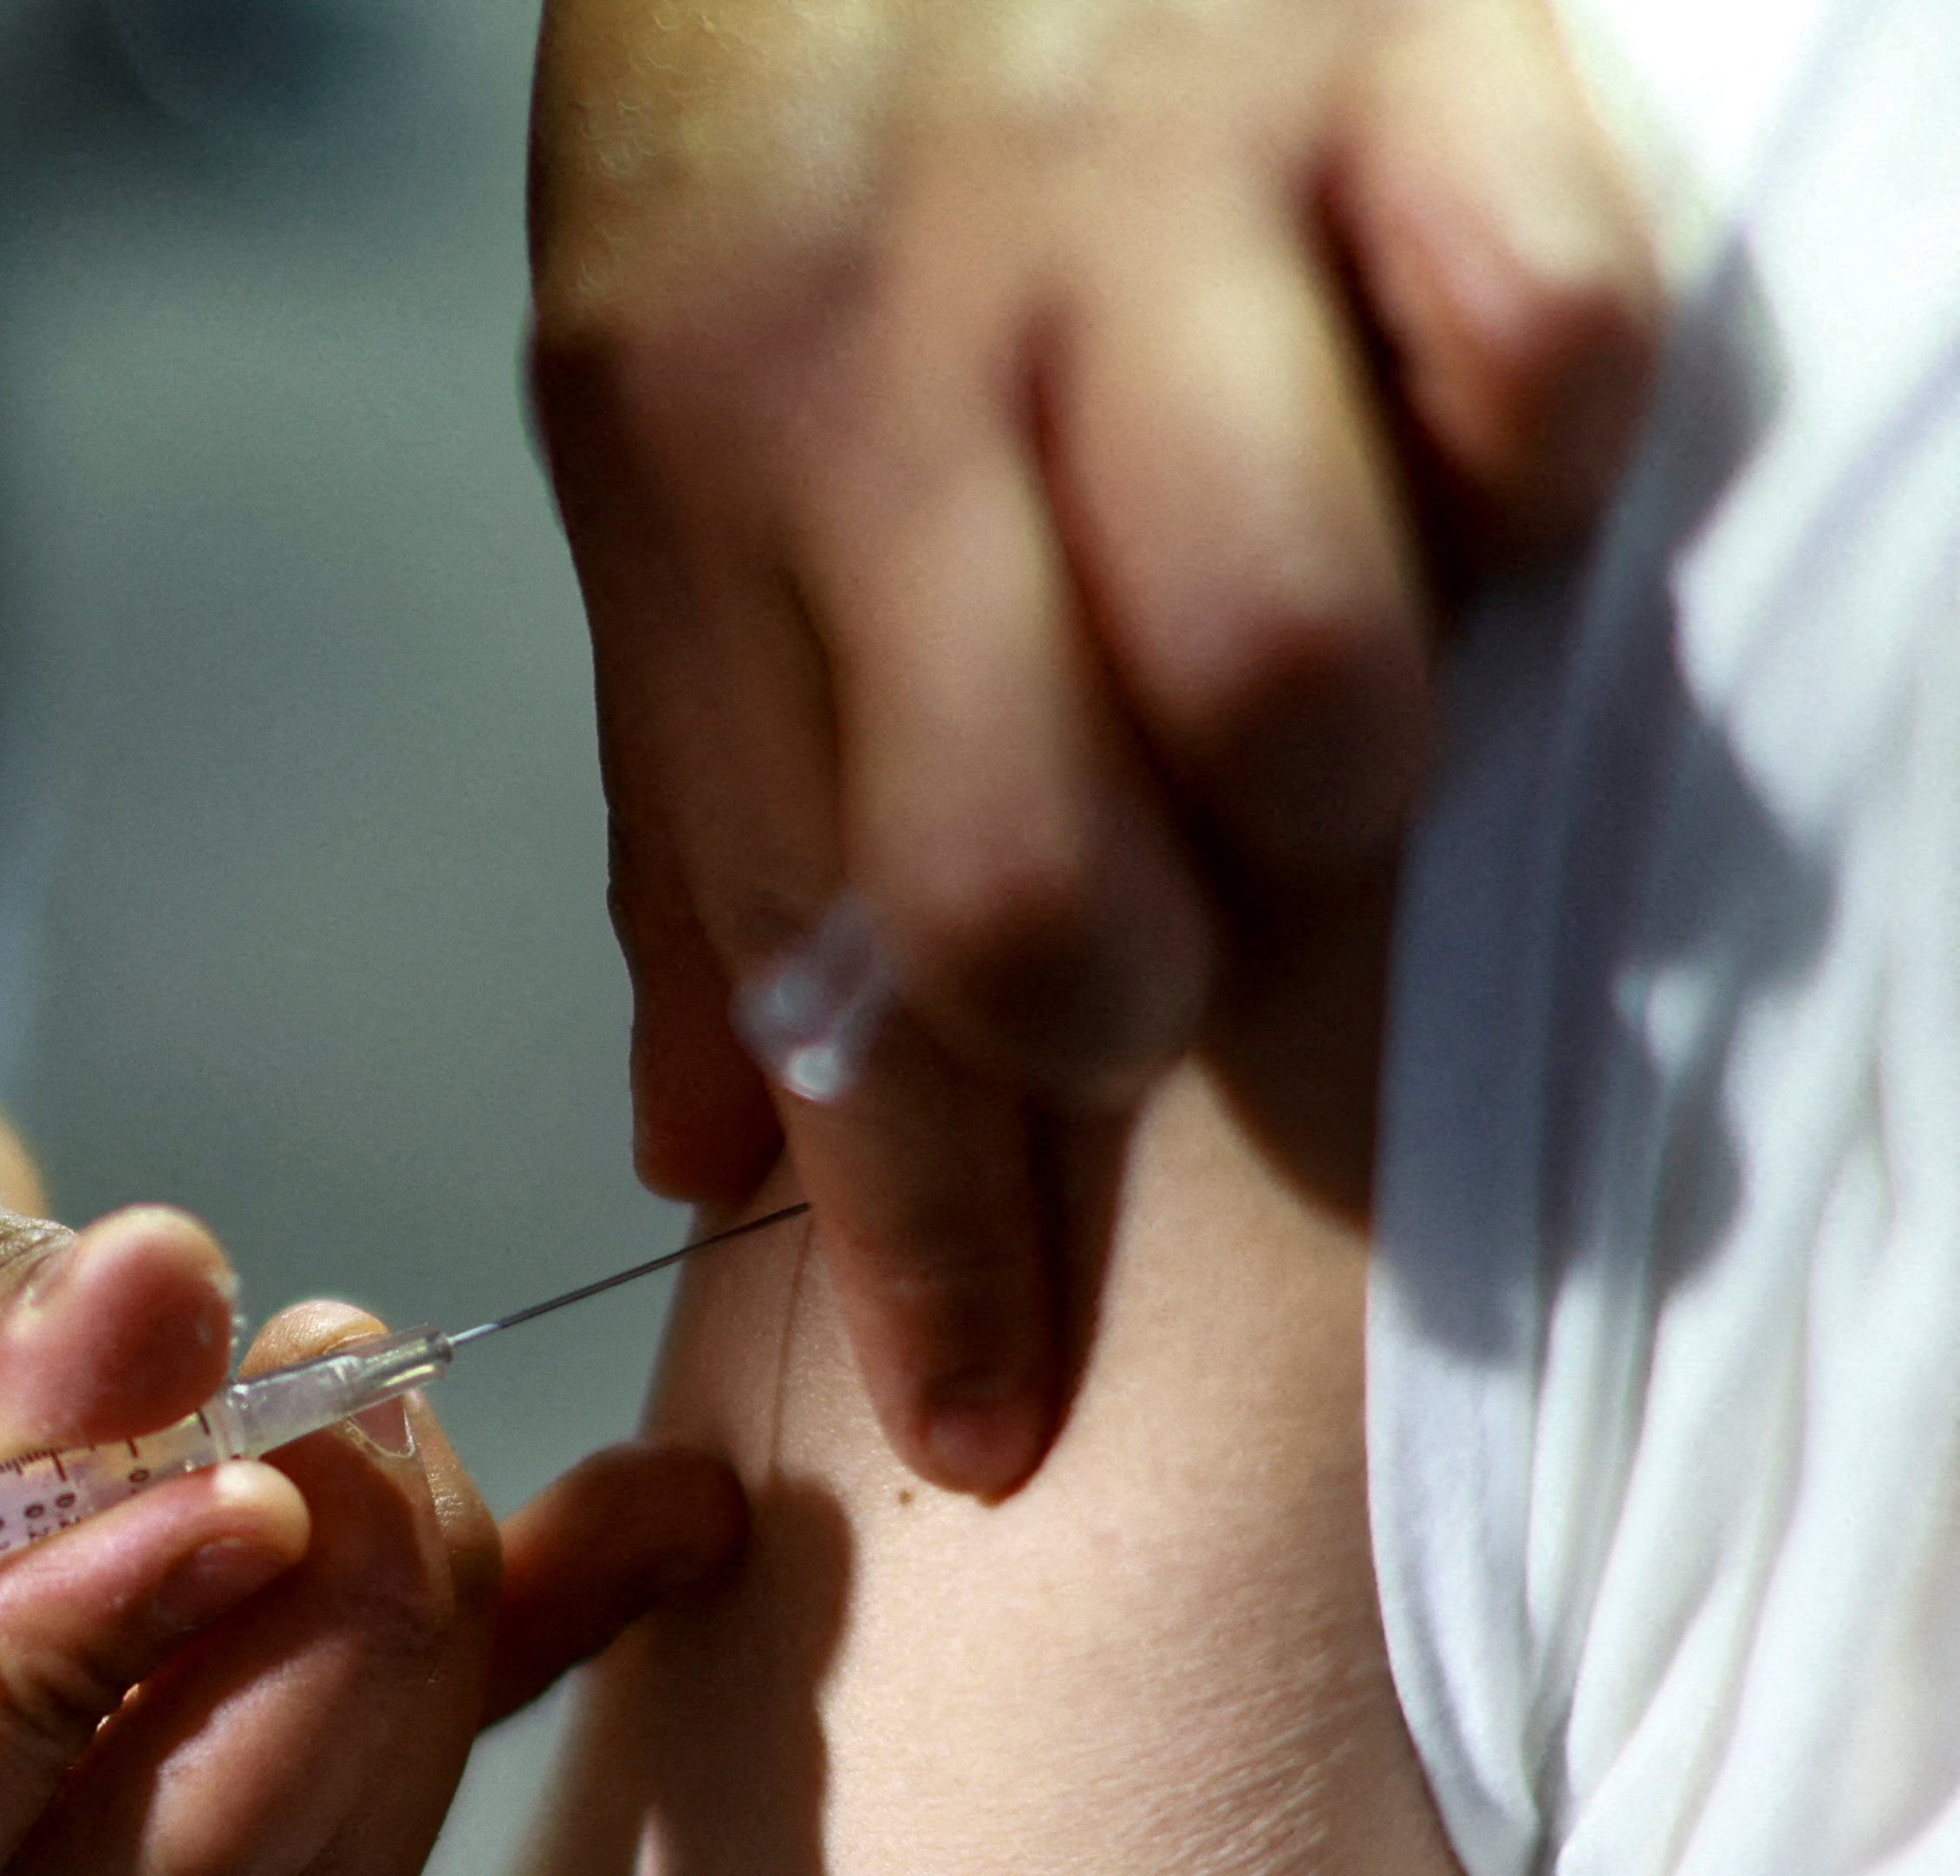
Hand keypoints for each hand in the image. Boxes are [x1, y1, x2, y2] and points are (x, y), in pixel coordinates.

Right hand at [0, 1020, 743, 1875]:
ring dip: (404, 1648)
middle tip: (343, 1392)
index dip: (52, 1702)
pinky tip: (659, 1507)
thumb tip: (171, 1320)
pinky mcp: (181, 1764)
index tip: (220, 1494)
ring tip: (379, 1389)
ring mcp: (30, 1845)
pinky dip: (533, 1636)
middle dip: (295, 1658)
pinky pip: (383, 1768)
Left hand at [530, 0, 1659, 1490]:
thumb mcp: (640, 436)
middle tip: (1177, 938)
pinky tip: (1462, 432)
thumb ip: (688, 781)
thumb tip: (707, 1138)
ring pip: (1296, 684)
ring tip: (1317, 683)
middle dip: (1129, 1007)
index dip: (923, 1242)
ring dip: (1336, 768)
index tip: (988, 1431)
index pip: (806, 959)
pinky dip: (1538, 452)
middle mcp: (903, 373)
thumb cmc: (770, 119)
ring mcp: (1154, 214)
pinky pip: (1542, 364)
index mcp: (704, 480)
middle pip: (1048, 889)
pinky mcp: (1406, 60)